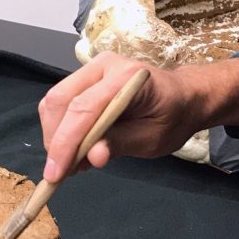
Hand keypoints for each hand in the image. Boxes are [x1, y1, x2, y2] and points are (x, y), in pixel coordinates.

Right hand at [38, 52, 238, 181]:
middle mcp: (104, 64)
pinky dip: (61, 128)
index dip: (65, 142)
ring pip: (56, 101)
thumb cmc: (172, 118)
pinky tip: (75, 149)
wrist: (183, 97)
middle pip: (61, 100)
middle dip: (55, 139)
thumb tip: (92, 157)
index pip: (83, 108)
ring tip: (71, 163)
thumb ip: (121, 144)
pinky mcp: (87, 76)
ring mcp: (93, 67)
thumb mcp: (153, 139)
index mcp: (126, 78)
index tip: (55, 174)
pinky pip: (63, 101)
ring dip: (56, 135)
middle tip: (60, 172)